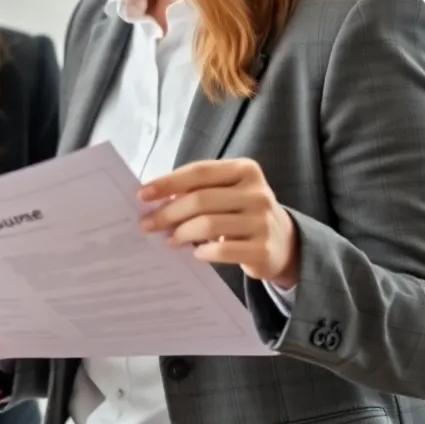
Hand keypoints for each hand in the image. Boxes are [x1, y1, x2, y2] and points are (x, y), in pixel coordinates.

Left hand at [139, 158, 298, 288]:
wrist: (283, 242)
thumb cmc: (240, 212)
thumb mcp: (225, 192)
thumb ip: (196, 189)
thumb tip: (152, 200)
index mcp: (245, 170)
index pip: (199, 171)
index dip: (168, 182)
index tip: (142, 194)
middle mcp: (257, 192)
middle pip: (200, 200)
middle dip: (168, 212)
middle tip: (147, 224)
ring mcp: (263, 221)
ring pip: (208, 225)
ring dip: (181, 233)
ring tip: (169, 239)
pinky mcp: (263, 249)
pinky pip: (222, 250)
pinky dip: (202, 252)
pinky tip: (195, 253)